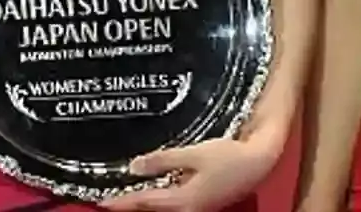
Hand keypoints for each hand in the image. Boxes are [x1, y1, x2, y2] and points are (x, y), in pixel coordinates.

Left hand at [100, 136, 279, 211]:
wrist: (259, 163)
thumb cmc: (228, 156)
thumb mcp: (194, 154)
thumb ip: (164, 160)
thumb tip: (134, 167)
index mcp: (183, 200)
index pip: (145, 203)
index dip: (123, 202)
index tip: (102, 201)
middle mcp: (188, 209)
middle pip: (153, 210)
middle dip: (132, 204)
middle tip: (111, 198)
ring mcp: (197, 208)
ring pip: (164, 208)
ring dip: (146, 202)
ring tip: (129, 195)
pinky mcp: (204, 202)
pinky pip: (175, 204)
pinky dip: (160, 198)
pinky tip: (157, 189)